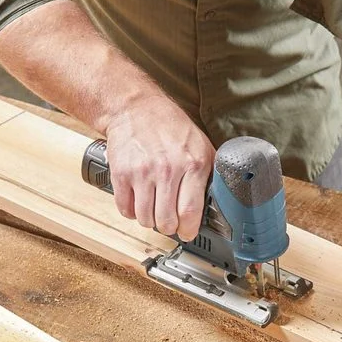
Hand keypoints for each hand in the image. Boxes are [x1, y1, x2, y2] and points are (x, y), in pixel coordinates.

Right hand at [105, 95, 214, 240]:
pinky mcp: (121, 174)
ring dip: (150, 220)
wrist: (136, 108)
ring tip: (154, 210)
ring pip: (145, 218)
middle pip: (167, 220)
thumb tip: (219, 201)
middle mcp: (168, 169)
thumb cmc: (170, 127)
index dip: (189, 229)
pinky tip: (138, 202)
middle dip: (169, 227)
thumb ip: (209, 173)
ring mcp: (142, 173)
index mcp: (193, 164)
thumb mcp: (201, 145)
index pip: (191, 211)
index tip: (188, 233)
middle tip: (170, 222)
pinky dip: (132, 212)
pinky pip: (125, 209)